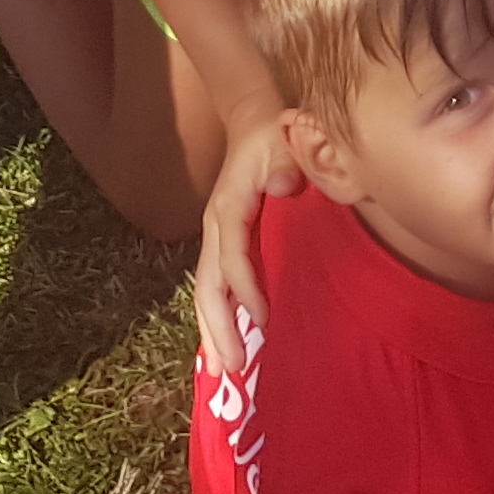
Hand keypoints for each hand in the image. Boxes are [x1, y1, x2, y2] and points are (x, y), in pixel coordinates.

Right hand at [190, 110, 303, 379]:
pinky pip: (216, 289)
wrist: (254, 121)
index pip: (232, 255)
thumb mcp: (284, 139)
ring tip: (222, 372)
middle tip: (232, 369)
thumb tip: (285, 184)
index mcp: (228, 205)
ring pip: (206, 294)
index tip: (263, 320)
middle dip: (217, 329)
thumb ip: (287, 161)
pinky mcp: (223, 246)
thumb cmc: (276, 135)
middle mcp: (215, 227)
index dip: (246, 289)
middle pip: (207, 286)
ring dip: (212, 334)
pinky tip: (225, 348)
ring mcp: (215, 239)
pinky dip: (218, 320)